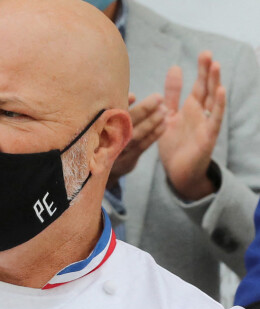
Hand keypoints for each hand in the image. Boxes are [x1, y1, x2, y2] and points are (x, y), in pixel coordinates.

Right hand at [107, 93, 166, 188]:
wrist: (101, 169)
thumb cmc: (106, 138)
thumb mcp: (107, 124)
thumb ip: (119, 109)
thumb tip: (132, 96)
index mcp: (99, 129)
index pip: (111, 115)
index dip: (122, 105)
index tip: (134, 96)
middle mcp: (105, 142)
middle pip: (125, 124)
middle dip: (143, 110)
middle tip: (158, 98)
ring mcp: (116, 153)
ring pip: (135, 136)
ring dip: (151, 122)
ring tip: (164, 110)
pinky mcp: (127, 161)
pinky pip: (142, 146)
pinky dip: (153, 135)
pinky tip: (164, 125)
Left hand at [158, 51, 226, 199]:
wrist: (178, 172)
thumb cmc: (175, 145)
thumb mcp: (170, 116)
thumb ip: (172, 95)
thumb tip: (175, 68)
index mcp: (191, 109)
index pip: (198, 85)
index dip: (201, 70)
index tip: (203, 53)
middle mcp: (201, 114)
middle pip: (207, 89)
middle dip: (208, 72)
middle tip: (207, 53)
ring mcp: (206, 124)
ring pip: (213, 101)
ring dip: (215, 83)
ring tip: (215, 66)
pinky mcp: (208, 136)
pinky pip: (215, 119)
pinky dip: (219, 105)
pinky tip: (221, 91)